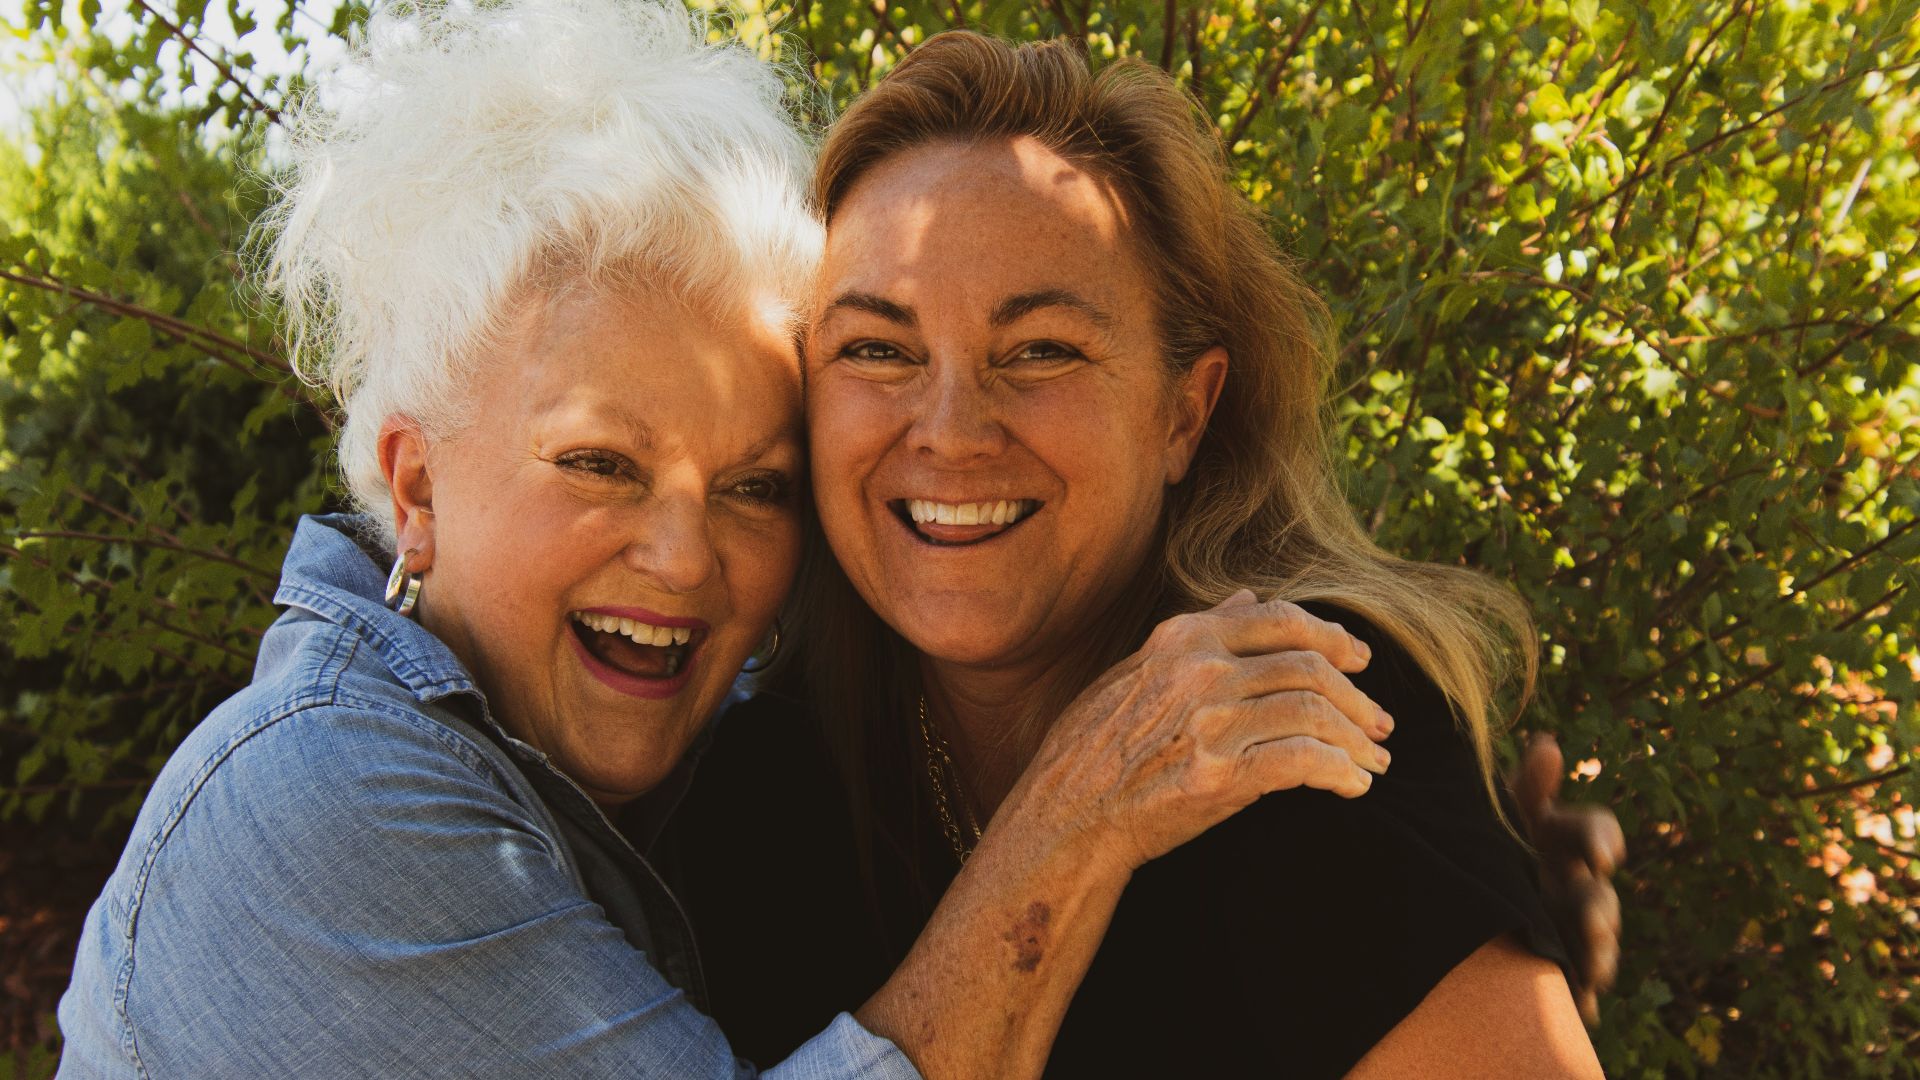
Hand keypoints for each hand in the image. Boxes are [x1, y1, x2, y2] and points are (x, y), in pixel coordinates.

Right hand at [1003, 590, 1394, 875]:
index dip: (1333, 637)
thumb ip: (1196, 633)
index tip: (1361, 661)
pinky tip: (1353, 786)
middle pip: (1310, 667)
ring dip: (1357, 739)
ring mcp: (1211, 721)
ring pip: (1315, 712)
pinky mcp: (1220, 775)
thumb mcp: (1135, 671)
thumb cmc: (1093, 748)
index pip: (1281, 620)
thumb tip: (1247, 598)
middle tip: (1382, 723)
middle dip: (1357, 697)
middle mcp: (1201, 671)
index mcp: (1183, 639)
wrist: (1065, 817)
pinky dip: (1340, 772)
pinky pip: (1304, 762)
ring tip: (1375, 761)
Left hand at [1509, 733, 1625, 1025]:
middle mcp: (1572, 882)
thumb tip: (1548, 744)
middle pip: (1599, 895)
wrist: (1449, 887)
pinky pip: (1577, 987)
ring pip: (1596, 943)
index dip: (1602, 840)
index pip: (1593, 832)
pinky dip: (1582, 999)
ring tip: (1597, 969)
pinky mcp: (1555, 966)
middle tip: (1595, 920)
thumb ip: (1525, 786)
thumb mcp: (1497, 811)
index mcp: (1559, 839)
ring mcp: (1566, 926)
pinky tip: (1585, 1010)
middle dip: (1601, 909)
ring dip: (1600, 955)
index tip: (1603, 854)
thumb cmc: (1480, 836)